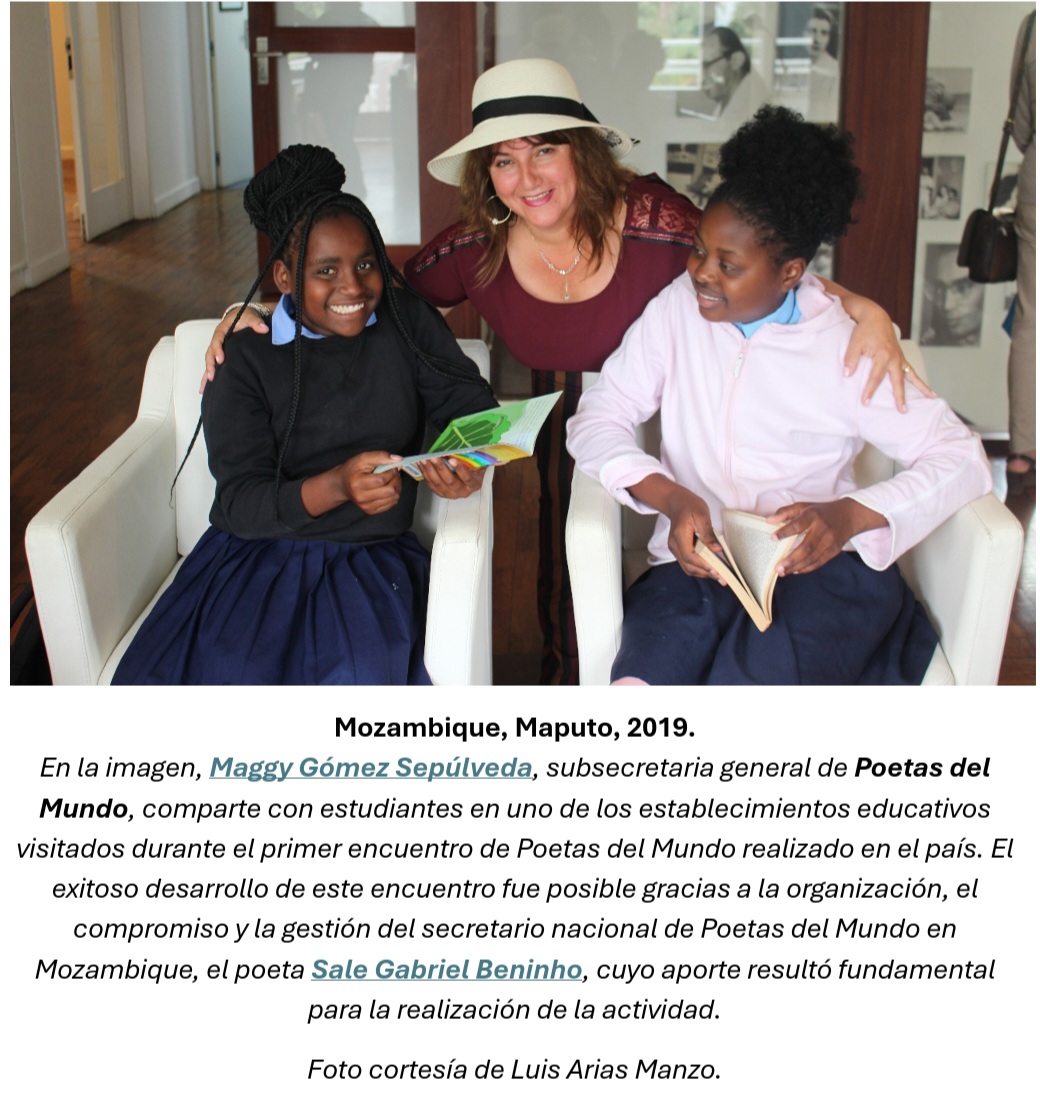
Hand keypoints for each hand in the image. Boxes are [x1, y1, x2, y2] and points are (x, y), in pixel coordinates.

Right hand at [200, 306, 269, 392]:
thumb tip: (263, 328)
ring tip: (204, 389)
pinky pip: (213, 366)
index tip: (220, 359)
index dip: (217, 350)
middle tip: (212, 377)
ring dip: (207, 374)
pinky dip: (208, 377)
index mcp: (222, 330)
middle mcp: (217, 340)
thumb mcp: (251, 316)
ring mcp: (218, 349)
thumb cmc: (246, 317)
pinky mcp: (220, 355)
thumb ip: (256, 322)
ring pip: (209, 362)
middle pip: (210, 353)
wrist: (243, 317)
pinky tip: (205, 389)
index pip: (217, 340)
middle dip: (210, 365)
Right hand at [338, 452, 402, 515]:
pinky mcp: (371, 511)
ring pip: (394, 498)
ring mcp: (366, 507)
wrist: (343, 484)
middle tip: (393, 473)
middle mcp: (361, 498)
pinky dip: (393, 495)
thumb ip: (380, 456)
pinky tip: (388, 488)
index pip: (382, 480)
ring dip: (397, 487)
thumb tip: (398, 459)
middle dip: (396, 480)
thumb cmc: (353, 470)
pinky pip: (391, 504)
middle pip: (390, 491)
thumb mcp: (363, 458)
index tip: (391, 467)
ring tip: (391, 480)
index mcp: (357, 483)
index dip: (391, 472)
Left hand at [418, 457, 486, 499]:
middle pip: (450, 481)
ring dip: (430, 471)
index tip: (452, 459)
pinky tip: (421, 465)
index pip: (467, 478)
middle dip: (440, 468)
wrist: (470, 478)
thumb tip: (457, 449)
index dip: (460, 469)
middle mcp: (462, 492)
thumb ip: (470, 458)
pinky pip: (431, 484)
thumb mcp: (476, 462)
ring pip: (438, 484)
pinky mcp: (441, 493)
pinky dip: (425, 474)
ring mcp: (451, 494)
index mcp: (474, 484)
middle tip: (433, 458)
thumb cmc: (473, 468)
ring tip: (424, 460)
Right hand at [659, 483, 726, 581]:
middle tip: (723, 579)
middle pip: (689, 566)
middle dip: (706, 573)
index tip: (718, 571)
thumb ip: (708, 534)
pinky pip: (688, 563)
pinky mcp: (679, 550)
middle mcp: (675, 545)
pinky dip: (699, 568)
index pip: (690, 556)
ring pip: (688, 567)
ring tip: (719, 576)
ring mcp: (675, 549)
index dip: (704, 565)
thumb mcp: (702, 515)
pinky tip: (711, 568)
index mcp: (679, 536)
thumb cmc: (690, 506)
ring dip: (703, 573)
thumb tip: (717, 550)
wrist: (677, 503)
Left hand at [770, 498, 884, 575]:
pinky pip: (819, 562)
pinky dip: (807, 568)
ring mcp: (830, 541)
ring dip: (796, 567)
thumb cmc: (821, 512)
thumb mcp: (803, 506)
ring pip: (812, 557)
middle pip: (806, 547)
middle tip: (777, 567)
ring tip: (783, 572)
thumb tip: (768, 520)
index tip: (773, 538)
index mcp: (812, 515)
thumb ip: (785, 512)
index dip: (785, 532)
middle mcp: (822, 528)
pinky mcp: (834, 550)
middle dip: (791, 559)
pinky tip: (795, 571)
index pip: (797, 525)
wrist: (849, 516)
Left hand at [843, 305, 934, 410]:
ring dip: (921, 387)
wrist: (876, 317)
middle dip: (900, 396)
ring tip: (932, 398)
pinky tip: (928, 390)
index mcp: (883, 355)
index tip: (865, 402)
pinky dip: (919, 381)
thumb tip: (847, 375)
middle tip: (902, 410)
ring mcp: (900, 358)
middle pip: (898, 380)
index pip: (876, 377)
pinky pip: (912, 371)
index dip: (870, 390)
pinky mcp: (902, 358)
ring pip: (912, 376)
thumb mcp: (854, 343)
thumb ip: (851, 359)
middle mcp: (895, 358)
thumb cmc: (864, 331)